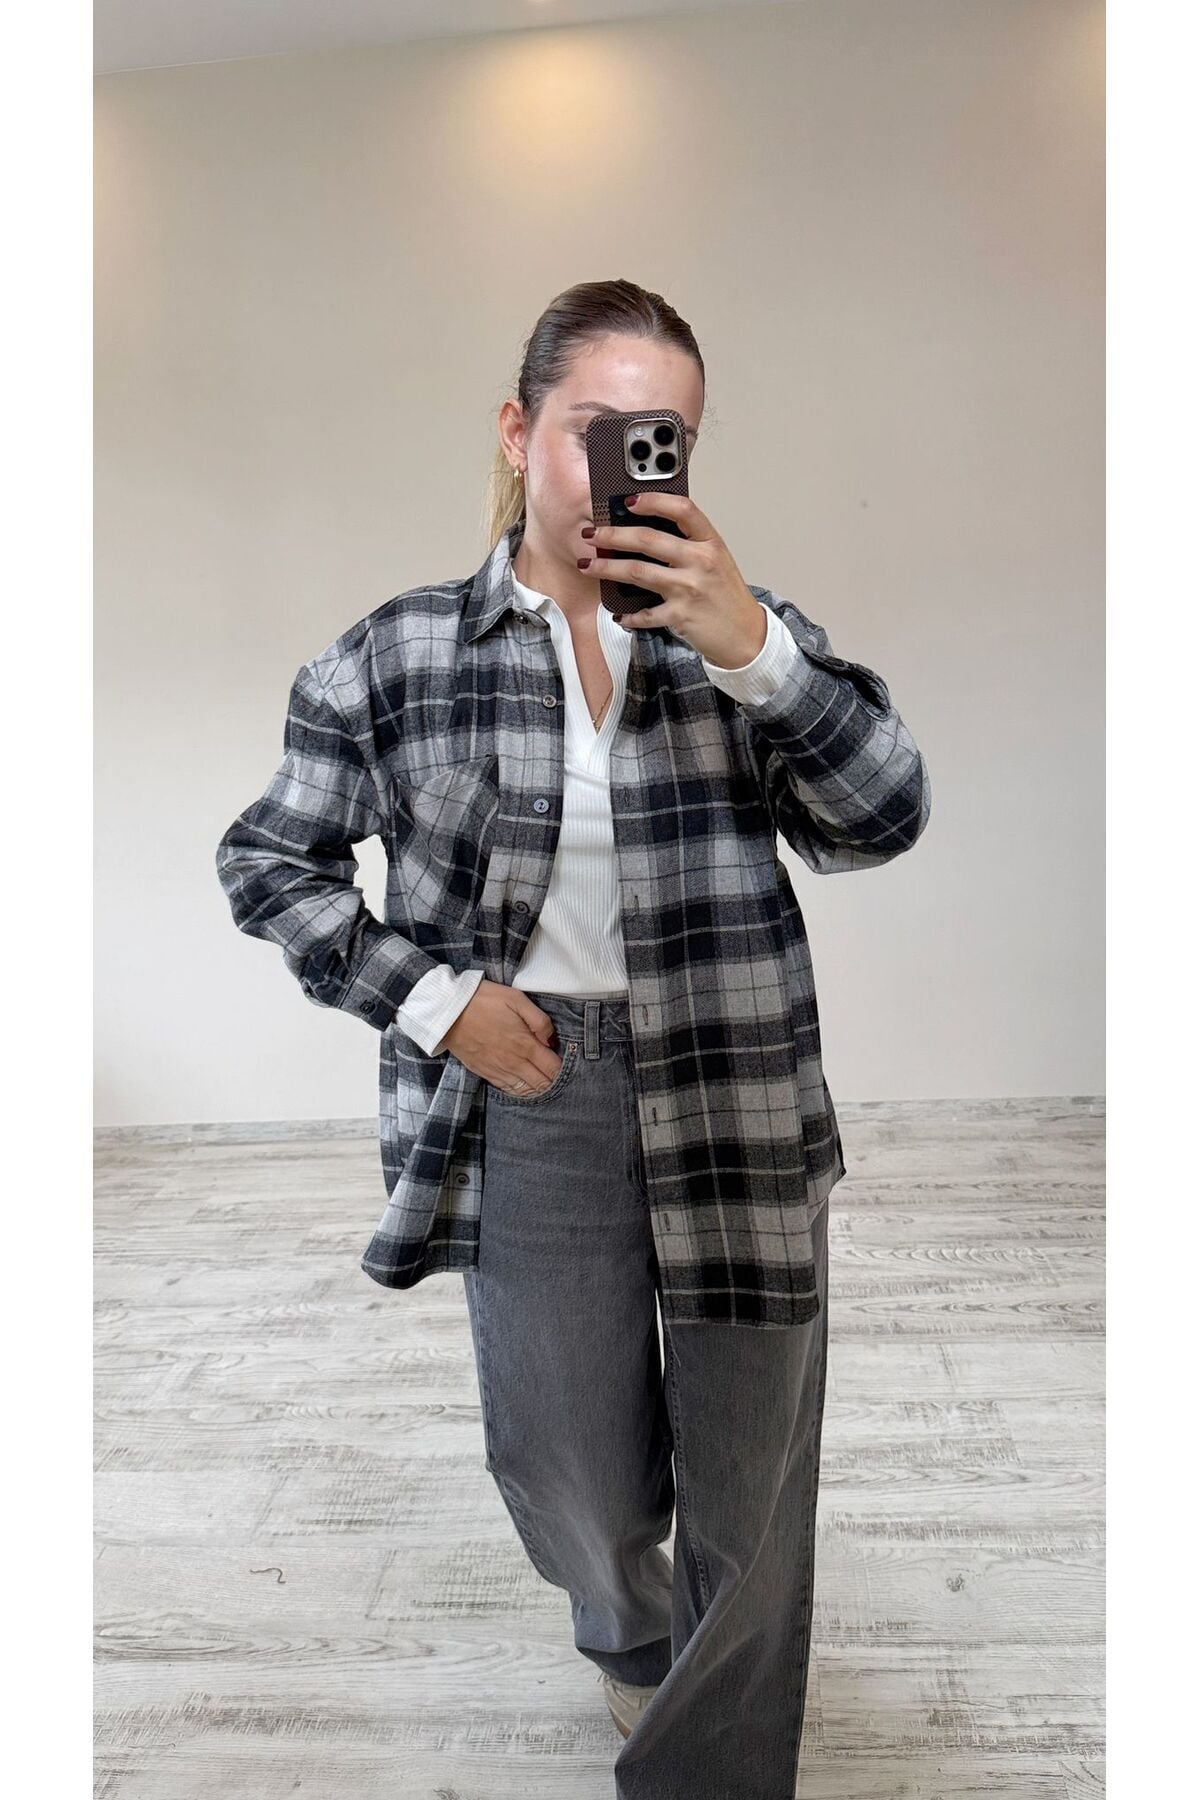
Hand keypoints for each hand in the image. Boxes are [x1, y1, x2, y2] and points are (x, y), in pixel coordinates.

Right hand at [441, 978, 564, 1093]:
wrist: (447, 1011)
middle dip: (553, 1081)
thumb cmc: (483, 1001)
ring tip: (544, 1082)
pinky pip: (507, 1089)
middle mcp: (514, 1063)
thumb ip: (539, 1020)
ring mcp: (498, 1070)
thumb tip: (552, 1039)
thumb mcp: (516, 999)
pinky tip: (525, 1086)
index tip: (565, 1062)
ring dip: (538, 1088)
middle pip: (542, 1083)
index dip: (562, 1069)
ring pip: (526, 1090)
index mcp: (525, 1045)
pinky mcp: (484, 1072)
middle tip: (557, 1074)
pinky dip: (520, 1091)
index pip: (553, 1068)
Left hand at [578, 490, 768, 667]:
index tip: (628, 501)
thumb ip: (689, 544)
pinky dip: (628, 615)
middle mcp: (700, 562)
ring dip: (607, 568)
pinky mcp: (680, 616)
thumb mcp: (716, 561)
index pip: (683, 509)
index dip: (653, 501)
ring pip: (637, 572)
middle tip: (592, 533)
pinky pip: (644, 614)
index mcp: (710, 543)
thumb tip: (645, 532)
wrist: (746, 635)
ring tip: (589, 565)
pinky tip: (618, 614)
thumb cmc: (727, 597)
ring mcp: (690, 589)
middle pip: (648, 539)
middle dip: (613, 535)